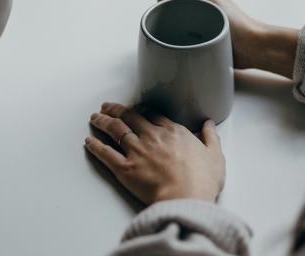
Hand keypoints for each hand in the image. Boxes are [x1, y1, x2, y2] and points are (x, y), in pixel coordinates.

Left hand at [84, 102, 224, 204]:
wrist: (186, 198)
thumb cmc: (202, 180)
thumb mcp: (215, 156)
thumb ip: (211, 138)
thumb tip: (209, 125)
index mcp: (173, 132)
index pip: (153, 115)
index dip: (141, 110)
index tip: (135, 108)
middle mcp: (152, 137)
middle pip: (130, 117)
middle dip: (117, 110)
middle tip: (107, 106)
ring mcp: (137, 151)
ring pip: (115, 130)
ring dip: (103, 122)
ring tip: (95, 117)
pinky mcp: (125, 169)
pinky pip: (106, 154)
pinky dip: (96, 146)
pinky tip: (89, 141)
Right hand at [159, 0, 298, 77]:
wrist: (252, 47)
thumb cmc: (235, 22)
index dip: (166, 4)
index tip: (162, 16)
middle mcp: (203, 5)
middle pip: (175, 10)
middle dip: (169, 19)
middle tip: (168, 30)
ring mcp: (204, 22)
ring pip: (180, 26)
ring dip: (176, 33)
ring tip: (177, 40)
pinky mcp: (206, 38)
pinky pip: (187, 39)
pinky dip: (183, 43)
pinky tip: (182, 48)